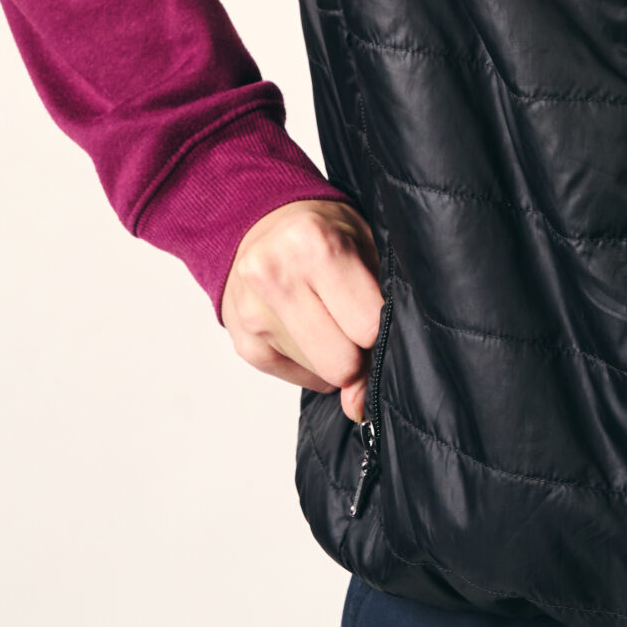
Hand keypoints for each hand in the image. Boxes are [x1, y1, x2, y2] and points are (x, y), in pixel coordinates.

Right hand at [222, 198, 384, 420]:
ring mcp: (252, 315)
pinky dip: (313, 360)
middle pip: (341, 363)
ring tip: (329, 314)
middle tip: (356, 319)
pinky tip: (308, 324)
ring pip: (322, 376)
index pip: (368, 325)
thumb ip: (378, 309)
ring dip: (335, 354)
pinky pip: (299, 379)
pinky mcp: (244, 344)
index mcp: (314, 245)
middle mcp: (275, 278)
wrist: (258, 221)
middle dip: (359, 350)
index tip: (380, 314)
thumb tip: (358, 405)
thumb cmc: (323, 231)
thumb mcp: (363, 242)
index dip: (382, 328)